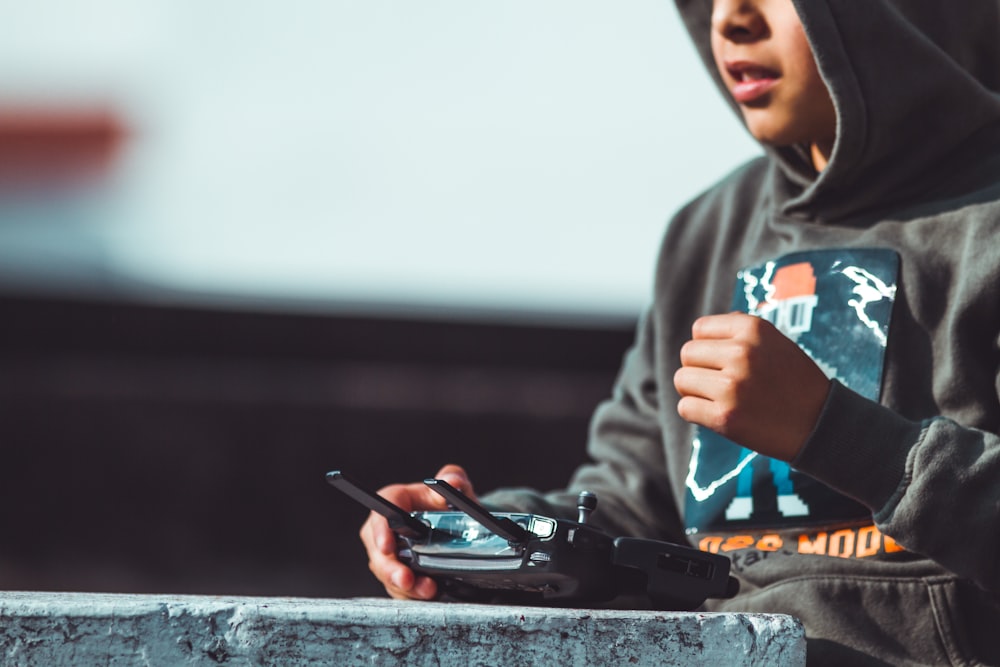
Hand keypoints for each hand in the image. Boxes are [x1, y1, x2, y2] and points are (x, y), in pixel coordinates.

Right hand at [359, 464, 476, 599]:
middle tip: (406, 580)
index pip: (381, 511)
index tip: (387, 546)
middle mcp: (387, 528)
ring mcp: (391, 553)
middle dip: (389, 567)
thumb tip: (451, 481)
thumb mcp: (458, 489)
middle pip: (377, 548)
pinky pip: (398, 588)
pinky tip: (429, 595)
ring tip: (427, 590)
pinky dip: (412, 594)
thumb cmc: (452, 505)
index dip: (381, 528)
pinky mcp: (398, 573)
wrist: (462, 530)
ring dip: (403, 585)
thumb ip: (455, 478)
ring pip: (386, 572)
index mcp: (397, 501)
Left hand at [673, 312, 830, 460]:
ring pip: (681, 380)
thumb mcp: (775, 342)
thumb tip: (701, 331)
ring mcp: (731, 386)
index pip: (700, 329)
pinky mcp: (724, 417)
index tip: (723, 362)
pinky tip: (719, 414)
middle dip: (698, 369)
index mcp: (753, 329)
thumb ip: (739, 331)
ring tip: (719, 399)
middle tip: (719, 383)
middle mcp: (741, 353)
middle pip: (687, 354)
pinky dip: (696, 413)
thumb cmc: (793, 382)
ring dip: (694, 391)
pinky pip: (685, 408)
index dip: (707, 347)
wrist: (820, 424)